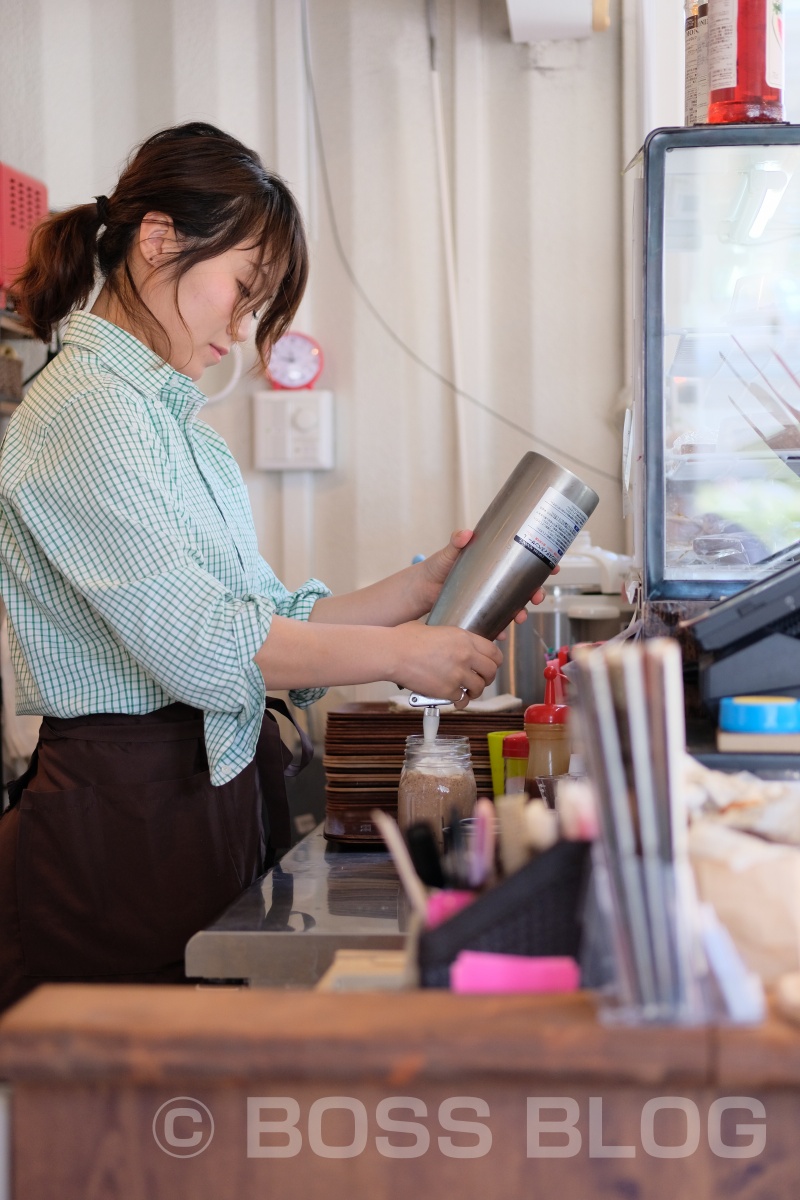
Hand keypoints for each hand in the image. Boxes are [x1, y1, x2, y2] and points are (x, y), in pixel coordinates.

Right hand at [390, 621, 502, 705]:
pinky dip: (460, 702)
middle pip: (490, 671)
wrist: (393, 653)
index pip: (493, 652)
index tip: (491, 665)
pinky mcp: (447, 690)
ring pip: (479, 688)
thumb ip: (451, 638)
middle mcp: (465, 655)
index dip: (495, 661)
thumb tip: (453, 644)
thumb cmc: (406, 639)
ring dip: (475, 691)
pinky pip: (462, 700)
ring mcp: (457, 674)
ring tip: (468, 692)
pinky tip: (456, 700)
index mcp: (464, 638)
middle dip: (488, 678)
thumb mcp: (435, 629)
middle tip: (481, 680)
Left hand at [422, 530, 557, 632]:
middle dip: (536, 593)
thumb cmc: (437, 567)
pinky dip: (500, 629)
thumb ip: (456, 542)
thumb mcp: (449, 553)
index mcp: (494, 562)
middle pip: (524, 586)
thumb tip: (465, 534)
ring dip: (521, 612)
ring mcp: (489, 597)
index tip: (553, 567)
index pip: (523, 561)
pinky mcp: (480, 612)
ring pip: (514, 606)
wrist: (421, 589)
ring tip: (520, 617)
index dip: (542, 564)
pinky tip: (501, 634)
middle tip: (537, 597)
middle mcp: (495, 580)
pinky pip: (496, 622)